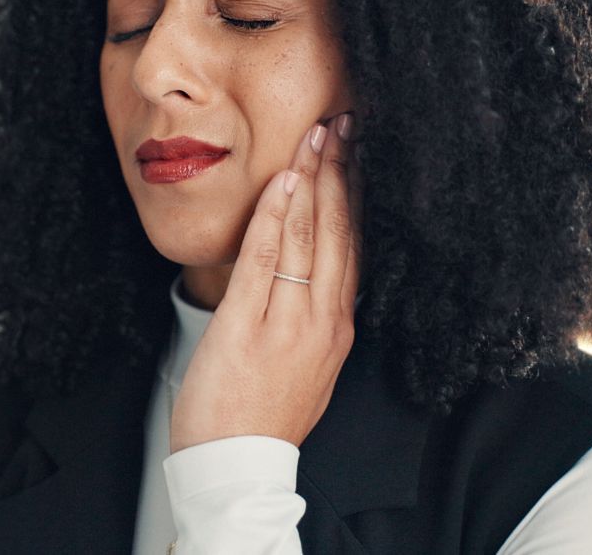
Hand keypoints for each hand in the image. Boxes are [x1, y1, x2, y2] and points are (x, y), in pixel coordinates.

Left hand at [170, 111, 362, 452]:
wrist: (237, 467)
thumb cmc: (263, 416)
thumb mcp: (303, 366)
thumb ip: (308, 320)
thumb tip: (305, 278)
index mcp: (336, 328)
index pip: (352, 248)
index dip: (354, 197)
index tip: (354, 156)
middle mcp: (323, 321)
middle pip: (340, 233)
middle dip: (342, 173)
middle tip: (344, 125)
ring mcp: (289, 324)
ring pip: (311, 238)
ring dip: (314, 181)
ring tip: (318, 136)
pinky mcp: (249, 327)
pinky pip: (268, 260)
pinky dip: (279, 218)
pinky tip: (285, 182)